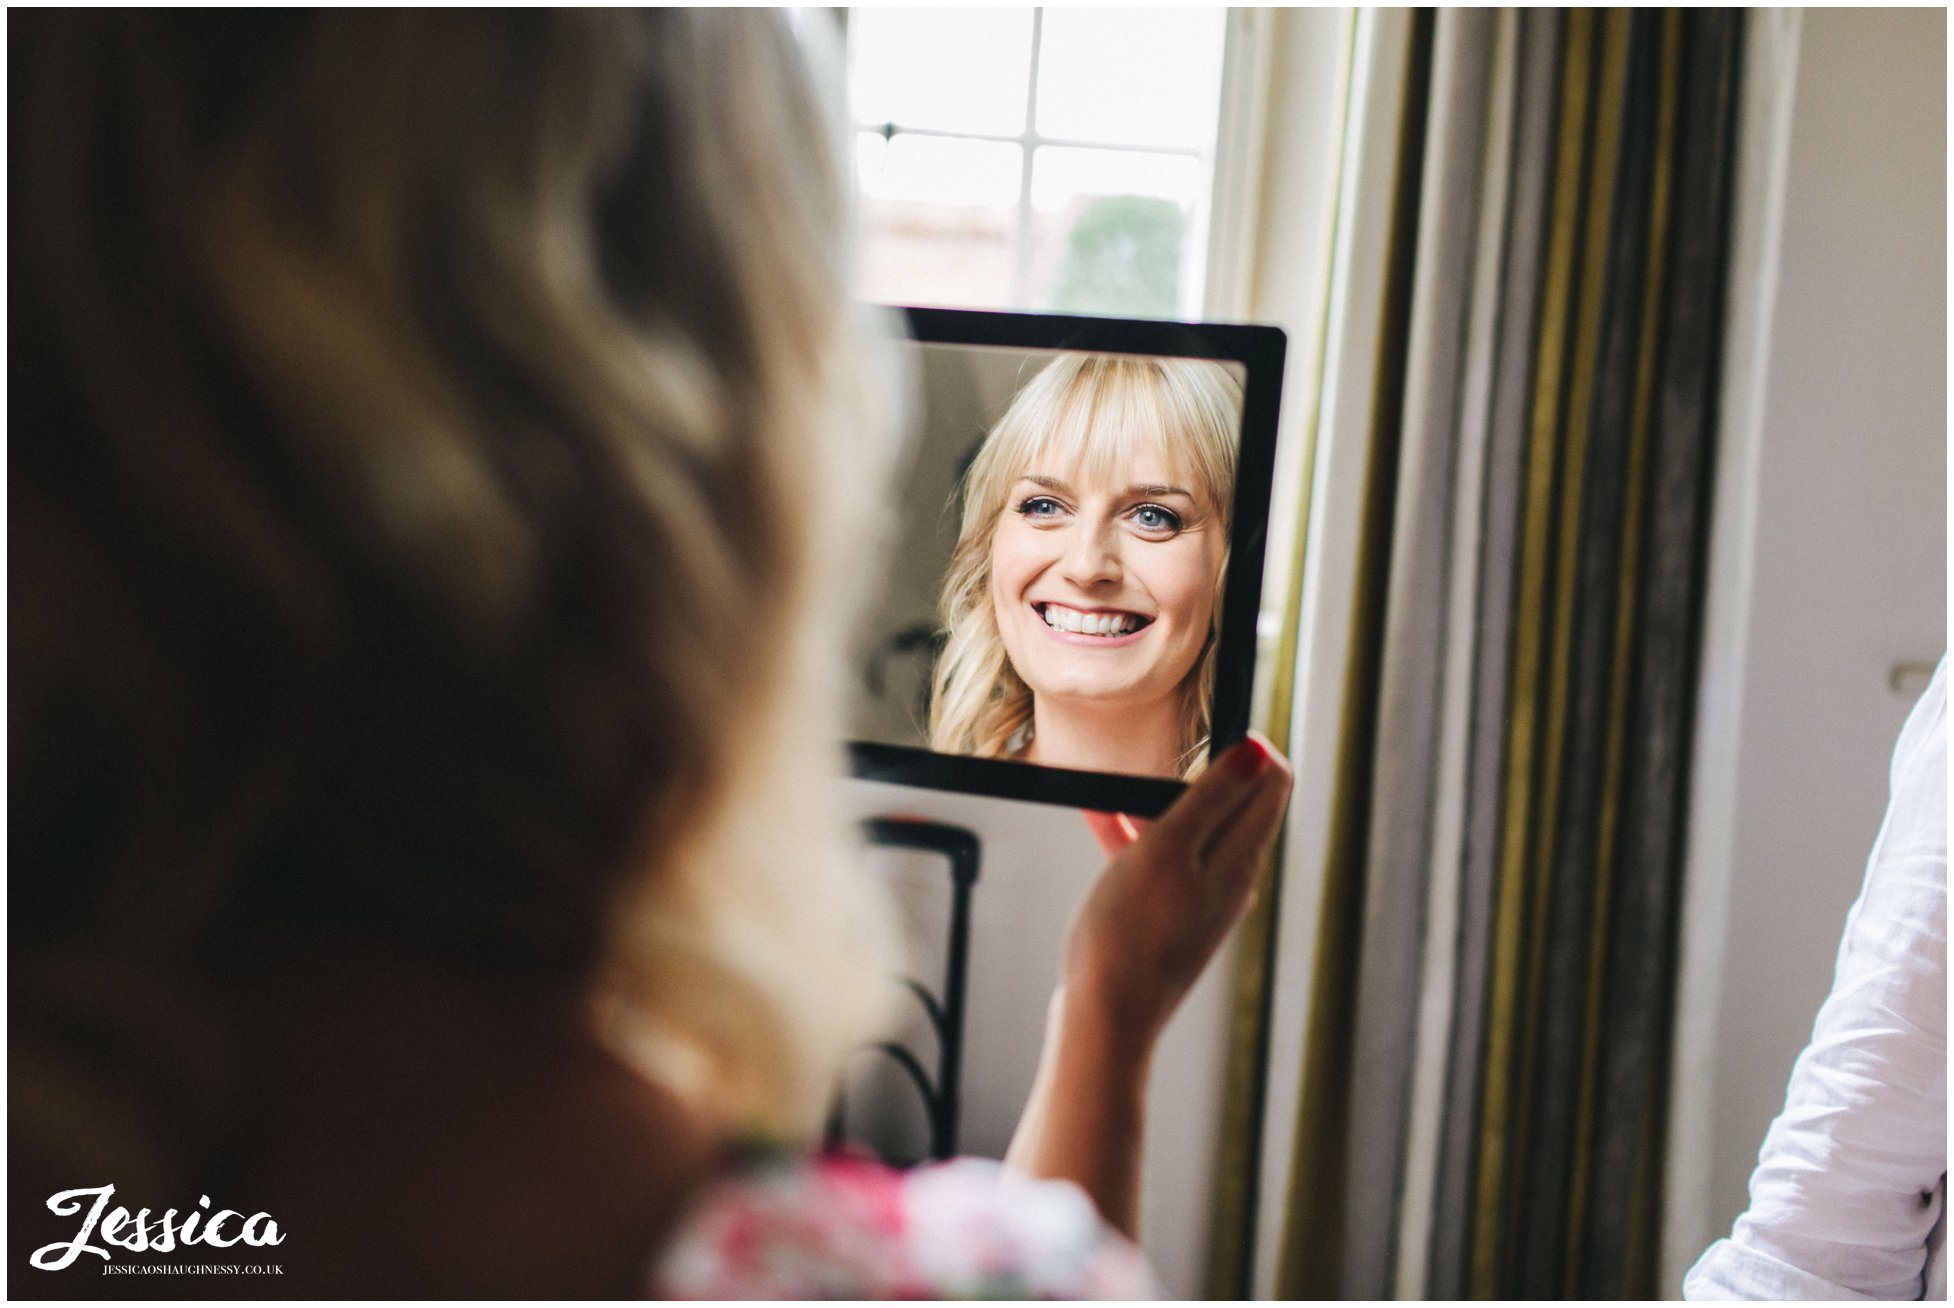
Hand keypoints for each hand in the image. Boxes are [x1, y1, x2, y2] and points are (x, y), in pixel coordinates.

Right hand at [1067, 733, 1292, 1046]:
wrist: (1105, 1019)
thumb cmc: (1130, 938)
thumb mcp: (1167, 850)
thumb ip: (1212, 799)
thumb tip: (1258, 752)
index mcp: (1240, 859)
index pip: (1272, 782)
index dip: (1249, 744)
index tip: (1207, 722)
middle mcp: (1229, 878)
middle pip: (1232, 803)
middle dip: (1199, 766)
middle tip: (1160, 743)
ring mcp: (1199, 898)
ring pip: (1190, 828)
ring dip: (1158, 797)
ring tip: (1118, 773)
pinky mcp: (1167, 915)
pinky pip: (1158, 857)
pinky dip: (1133, 832)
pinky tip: (1096, 814)